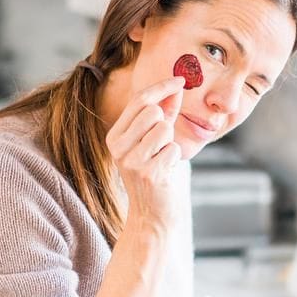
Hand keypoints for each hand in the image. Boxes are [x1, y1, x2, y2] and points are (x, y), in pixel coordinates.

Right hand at [105, 75, 185, 236]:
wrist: (151, 216)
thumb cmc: (154, 176)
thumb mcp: (153, 142)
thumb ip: (163, 114)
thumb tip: (177, 87)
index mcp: (115, 136)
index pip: (139, 100)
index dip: (162, 87)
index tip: (181, 80)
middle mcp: (118, 148)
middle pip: (152, 112)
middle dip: (166, 124)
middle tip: (162, 145)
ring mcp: (131, 161)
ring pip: (164, 129)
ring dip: (170, 143)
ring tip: (162, 161)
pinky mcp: (148, 174)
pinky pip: (173, 150)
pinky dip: (175, 159)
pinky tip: (166, 173)